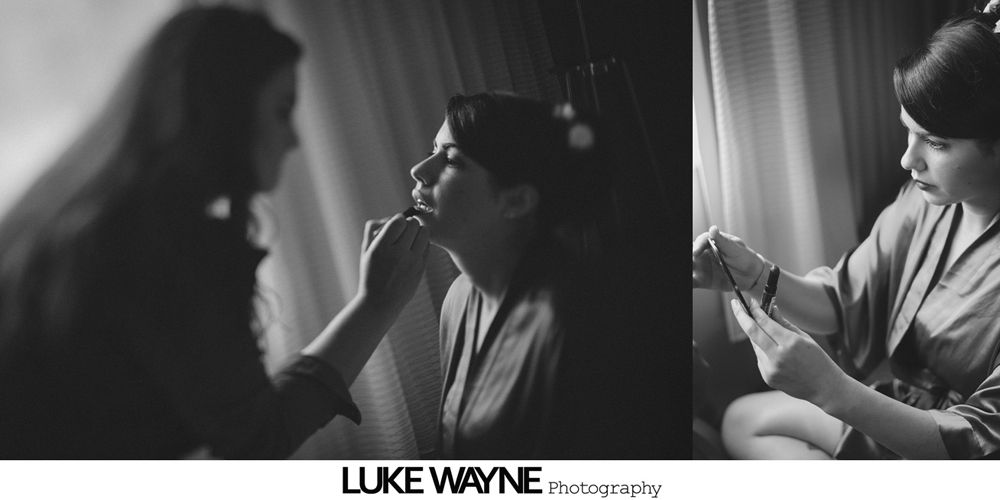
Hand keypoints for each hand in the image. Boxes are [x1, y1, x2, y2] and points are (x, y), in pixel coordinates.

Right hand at [358, 213, 428, 308]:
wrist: (380, 302)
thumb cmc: (371, 274)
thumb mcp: (365, 251)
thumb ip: (372, 229)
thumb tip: (389, 217)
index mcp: (381, 247)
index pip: (399, 220)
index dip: (397, 219)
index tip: (394, 226)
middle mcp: (398, 253)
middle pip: (413, 224)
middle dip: (408, 224)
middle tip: (402, 232)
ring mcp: (412, 261)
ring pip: (424, 232)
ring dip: (418, 232)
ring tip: (410, 239)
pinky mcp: (421, 268)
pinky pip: (427, 245)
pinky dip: (422, 243)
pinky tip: (414, 249)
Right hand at [692, 225, 764, 290]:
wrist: (750, 275)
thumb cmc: (744, 258)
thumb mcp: (735, 248)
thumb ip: (723, 241)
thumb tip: (713, 229)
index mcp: (711, 243)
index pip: (701, 241)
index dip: (697, 245)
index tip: (696, 252)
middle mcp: (703, 254)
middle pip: (692, 253)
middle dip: (690, 256)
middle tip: (691, 261)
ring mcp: (701, 267)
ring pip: (690, 267)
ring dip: (689, 268)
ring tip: (691, 272)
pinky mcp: (701, 280)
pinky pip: (692, 282)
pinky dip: (690, 282)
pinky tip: (692, 281)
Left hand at [730, 300, 847, 407]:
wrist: (824, 388)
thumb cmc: (818, 360)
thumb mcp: (804, 337)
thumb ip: (783, 323)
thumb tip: (769, 308)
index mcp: (790, 343)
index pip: (766, 322)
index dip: (755, 310)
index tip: (750, 301)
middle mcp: (778, 356)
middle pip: (752, 332)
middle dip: (741, 315)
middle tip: (735, 304)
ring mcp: (771, 369)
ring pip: (755, 345)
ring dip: (757, 335)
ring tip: (769, 334)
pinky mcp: (767, 377)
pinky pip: (759, 358)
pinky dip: (763, 350)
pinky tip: (775, 352)